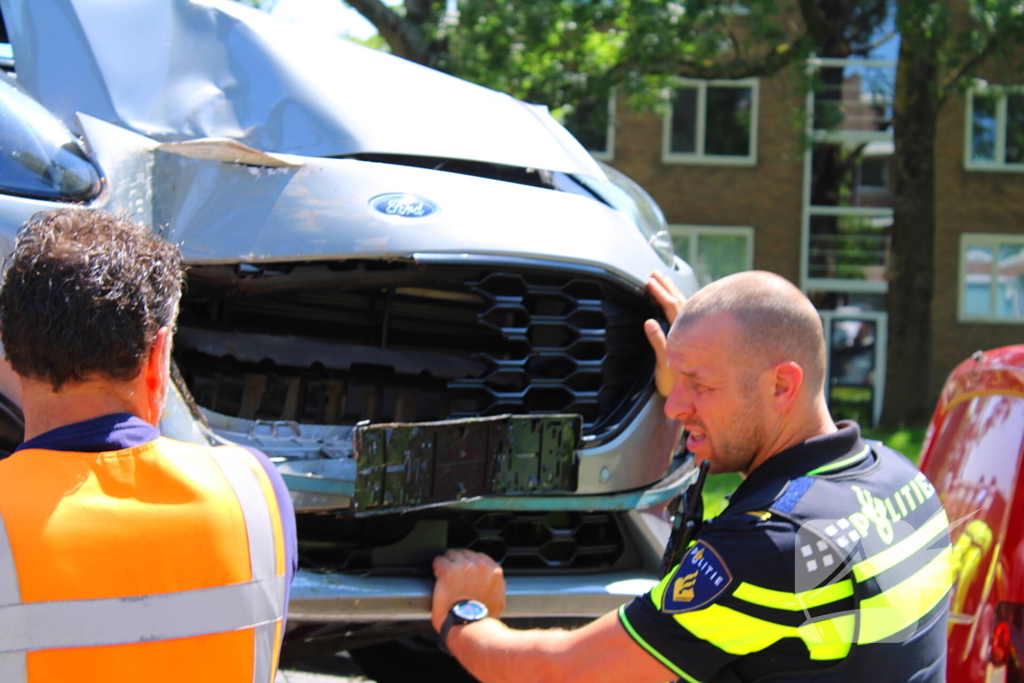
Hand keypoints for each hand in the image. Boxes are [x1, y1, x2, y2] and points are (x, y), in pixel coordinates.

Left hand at [431, 549, 506, 631]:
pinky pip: (438, 561)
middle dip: (458, 564)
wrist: (468, 626)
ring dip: (447, 565)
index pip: (478, 557)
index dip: (469, 565)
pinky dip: (437, 568)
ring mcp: (464, 566)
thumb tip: (495, 582)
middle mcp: (481, 565)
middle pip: (464, 553)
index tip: (464, 575)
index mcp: (494, 571)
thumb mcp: (499, 601)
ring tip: (447, 579)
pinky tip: (439, 578)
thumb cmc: (481, 618)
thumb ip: (497, 586)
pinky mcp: (449, 570)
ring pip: (450, 555)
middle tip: (455, 579)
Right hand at [645, 271, 686, 396]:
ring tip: (663, 280)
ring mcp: (693, 332)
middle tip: (654, 273)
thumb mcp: (663, 365)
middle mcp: (691, 330)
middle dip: (666, 286)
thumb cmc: (676, 383)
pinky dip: (678, 301)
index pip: (671, 306)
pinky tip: (676, 299)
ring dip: (672, 291)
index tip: (649, 281)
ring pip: (684, 304)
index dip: (660, 293)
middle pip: (679, 300)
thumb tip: (649, 322)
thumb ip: (658, 342)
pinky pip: (686, 311)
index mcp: (683, 333)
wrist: (691, 397)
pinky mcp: (694, 337)